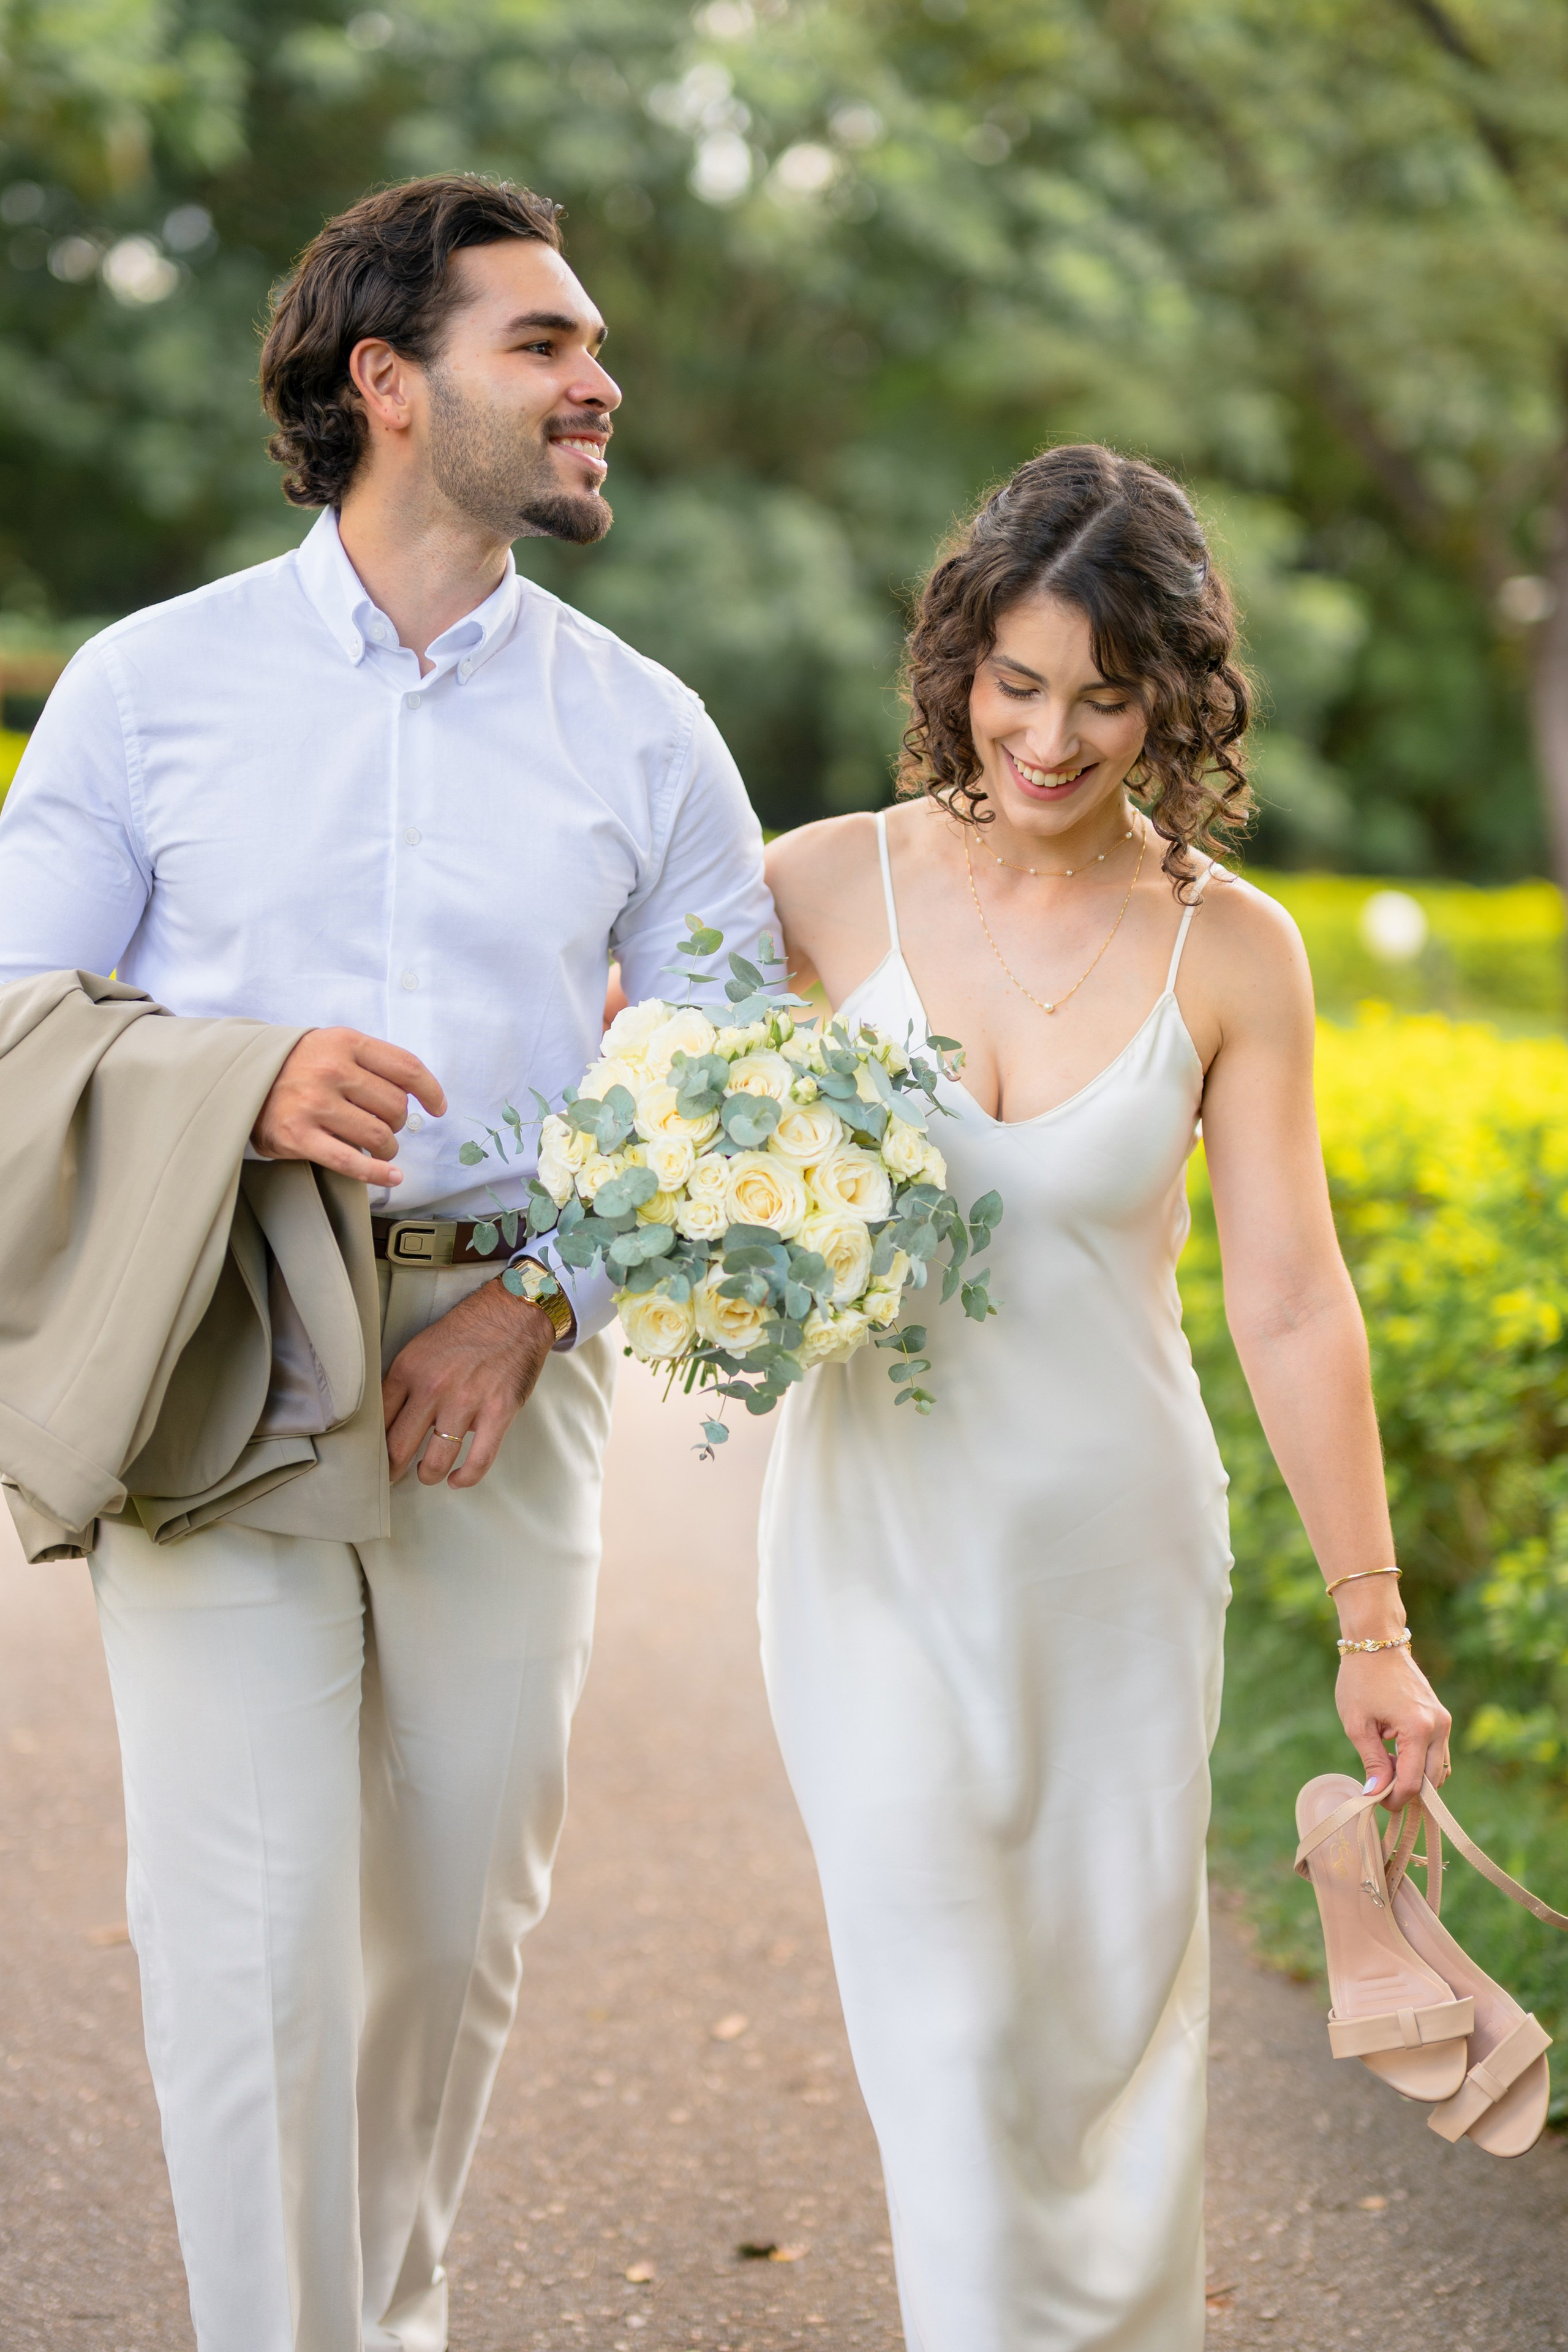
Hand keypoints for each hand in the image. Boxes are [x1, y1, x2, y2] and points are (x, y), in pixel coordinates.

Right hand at [252, 1028, 445, 1185]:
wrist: (241, 1078)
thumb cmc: (298, 1065)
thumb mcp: (333, 1045)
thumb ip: (372, 1061)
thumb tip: (417, 1092)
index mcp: (345, 1042)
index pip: (406, 1068)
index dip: (430, 1091)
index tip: (438, 1108)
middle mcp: (330, 1070)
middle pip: (395, 1107)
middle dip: (398, 1123)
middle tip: (384, 1125)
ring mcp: (314, 1104)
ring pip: (378, 1136)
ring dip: (386, 1148)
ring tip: (376, 1147)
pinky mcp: (299, 1136)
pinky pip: (351, 1162)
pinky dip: (377, 1174)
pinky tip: (392, 1177)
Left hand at [382, 1278, 555, 1488]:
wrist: (514, 1313)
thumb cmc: (468, 1330)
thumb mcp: (421, 1348)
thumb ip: (405, 1382)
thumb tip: (389, 1420)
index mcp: (408, 1369)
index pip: (378, 1419)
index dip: (373, 1445)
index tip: (374, 1456)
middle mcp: (433, 1388)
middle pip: (399, 1446)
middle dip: (392, 1469)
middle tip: (393, 1475)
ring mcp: (466, 1402)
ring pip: (435, 1460)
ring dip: (427, 1474)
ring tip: (427, 1472)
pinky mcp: (498, 1413)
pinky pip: (477, 1461)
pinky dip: (464, 1478)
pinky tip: (456, 1479)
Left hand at [1336, 1643, 1451, 1811]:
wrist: (1376, 1642)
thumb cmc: (1360, 1680)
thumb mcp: (1357, 1724)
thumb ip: (1372, 1762)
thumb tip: (1376, 1796)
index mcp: (1418, 1729)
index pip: (1413, 1783)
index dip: (1395, 1799)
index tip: (1375, 1802)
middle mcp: (1439, 1727)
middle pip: (1432, 1781)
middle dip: (1408, 1793)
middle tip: (1380, 1791)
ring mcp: (1444, 1721)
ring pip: (1440, 1769)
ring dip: (1416, 1778)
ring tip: (1386, 1768)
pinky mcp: (1442, 1717)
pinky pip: (1439, 1752)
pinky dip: (1421, 1762)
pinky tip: (1396, 1755)